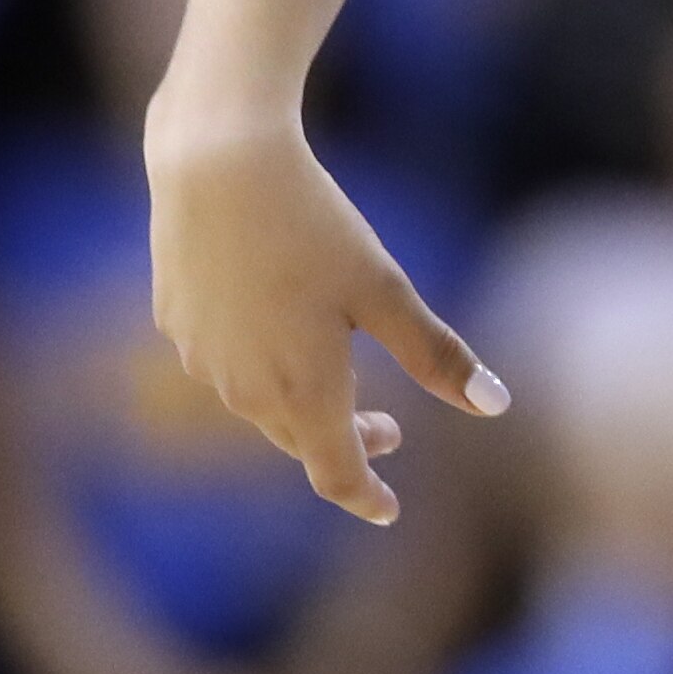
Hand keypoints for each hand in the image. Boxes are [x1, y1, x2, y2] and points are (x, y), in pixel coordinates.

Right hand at [144, 110, 505, 524]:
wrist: (216, 163)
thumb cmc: (313, 225)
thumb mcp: (385, 289)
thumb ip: (436, 355)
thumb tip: (497, 406)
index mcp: (302, 391)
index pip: (335, 474)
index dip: (366, 496)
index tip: (390, 510)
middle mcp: (243, 389)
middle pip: (300, 440)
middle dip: (346, 442)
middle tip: (390, 427)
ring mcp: (201, 357)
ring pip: (258, 403)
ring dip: (302, 404)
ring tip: (337, 372)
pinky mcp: (175, 320)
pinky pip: (222, 363)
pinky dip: (259, 363)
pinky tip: (275, 325)